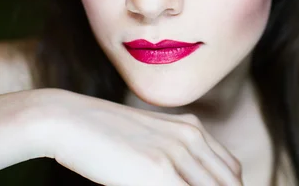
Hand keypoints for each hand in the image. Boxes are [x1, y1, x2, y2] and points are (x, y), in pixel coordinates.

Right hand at [47, 91, 242, 185]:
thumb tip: (180, 178)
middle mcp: (191, 137)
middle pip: (230, 185)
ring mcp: (177, 154)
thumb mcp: (148, 138)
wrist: (68, 119)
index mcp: (192, 128)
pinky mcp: (159, 172)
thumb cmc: (101, 134)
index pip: (230, 172)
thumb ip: (172, 156)